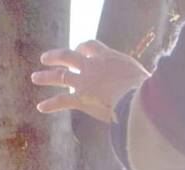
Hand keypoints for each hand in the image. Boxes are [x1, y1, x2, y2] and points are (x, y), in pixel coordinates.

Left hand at [31, 40, 148, 123]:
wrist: (137, 99)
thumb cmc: (146, 90)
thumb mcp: (142, 76)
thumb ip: (136, 77)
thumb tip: (149, 85)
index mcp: (107, 56)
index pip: (90, 46)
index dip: (82, 48)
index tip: (79, 50)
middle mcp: (92, 65)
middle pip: (68, 56)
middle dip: (55, 56)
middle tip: (45, 58)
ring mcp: (84, 81)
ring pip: (60, 76)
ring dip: (46, 76)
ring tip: (35, 77)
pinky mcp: (81, 98)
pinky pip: (61, 100)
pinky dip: (50, 104)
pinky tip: (40, 107)